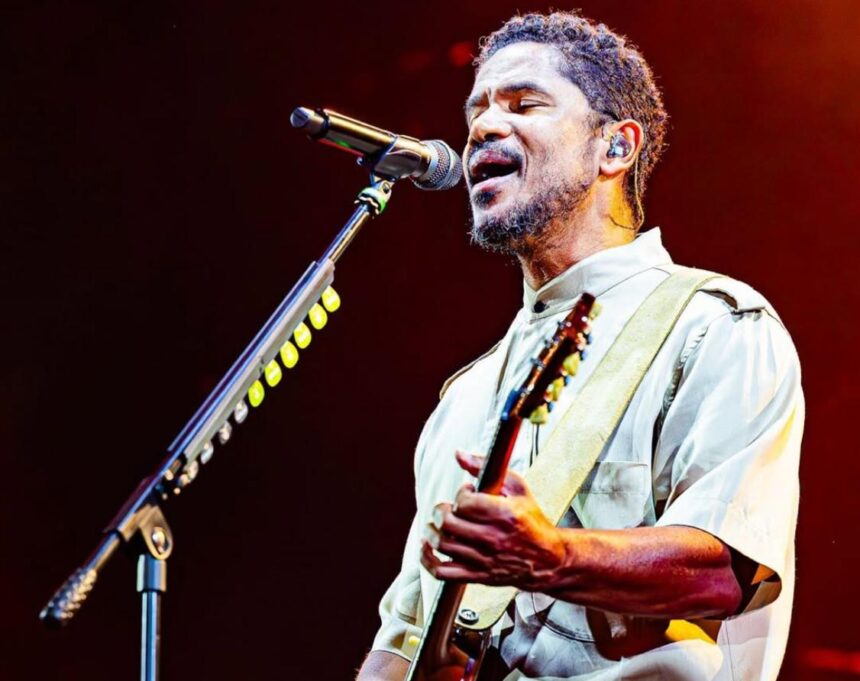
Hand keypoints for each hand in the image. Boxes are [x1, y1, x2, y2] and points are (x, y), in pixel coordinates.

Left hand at [420, 450, 565, 589]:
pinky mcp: (478, 576)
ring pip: (442, 544)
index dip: (461, 493)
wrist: (548, 560)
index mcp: (504, 515)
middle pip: (448, 522)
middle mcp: (493, 539)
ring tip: (438, 523)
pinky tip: (426, 547)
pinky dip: (427, 560)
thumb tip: (459, 454)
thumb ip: (486, 467)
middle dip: (441, 510)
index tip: (467, 492)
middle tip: (447, 508)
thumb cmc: (532, 521)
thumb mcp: (517, 488)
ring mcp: (484, 559)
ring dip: (432, 530)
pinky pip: (442, 572)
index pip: (464, 502)